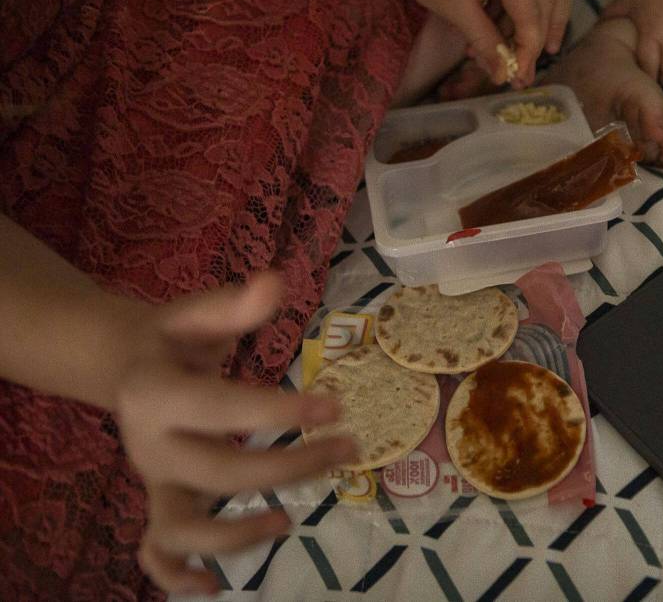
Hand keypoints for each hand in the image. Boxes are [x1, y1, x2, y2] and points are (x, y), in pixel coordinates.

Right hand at [111, 274, 355, 593]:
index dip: (280, 412)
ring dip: (237, 535)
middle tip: (346, 448)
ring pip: (182, 528)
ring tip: (290, 522)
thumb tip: (278, 280)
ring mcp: (152, 480)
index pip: (222, 408)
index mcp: (157, 392)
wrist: (126, 368)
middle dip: (288, 468)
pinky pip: (156, 553)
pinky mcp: (157, 502)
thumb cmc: (172, 340)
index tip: (336, 407)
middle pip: (219, 473)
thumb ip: (235, 305)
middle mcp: (149, 444)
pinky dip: (178, 577)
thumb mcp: (197, 313)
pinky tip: (215, 587)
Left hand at [360, 0, 570, 86]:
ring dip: (542, 19)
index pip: (531, 14)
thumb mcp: (453, 7)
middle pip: (546, 0)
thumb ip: (485, 42)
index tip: (518, 77)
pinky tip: (514, 23)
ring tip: (527, 51)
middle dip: (535, 40)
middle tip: (523, 72)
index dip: (527, 51)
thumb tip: (503, 75)